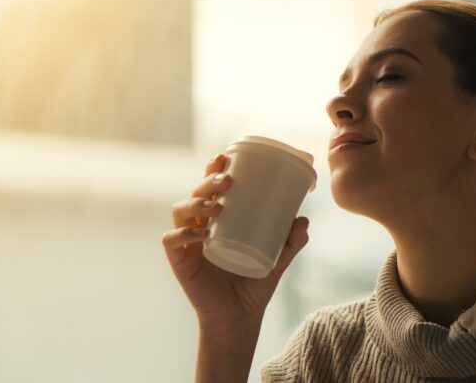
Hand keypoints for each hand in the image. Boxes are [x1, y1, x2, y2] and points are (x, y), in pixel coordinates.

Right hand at [162, 153, 309, 327]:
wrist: (240, 317)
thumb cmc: (254, 283)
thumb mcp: (278, 259)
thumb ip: (292, 241)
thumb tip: (304, 219)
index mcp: (218, 218)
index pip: (211, 186)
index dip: (213, 168)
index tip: (225, 157)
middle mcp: (199, 225)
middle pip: (195, 192)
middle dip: (207, 181)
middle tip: (227, 182)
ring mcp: (186, 242)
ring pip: (180, 210)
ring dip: (195, 203)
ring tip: (216, 208)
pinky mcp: (179, 261)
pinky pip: (171, 241)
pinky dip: (182, 234)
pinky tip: (198, 234)